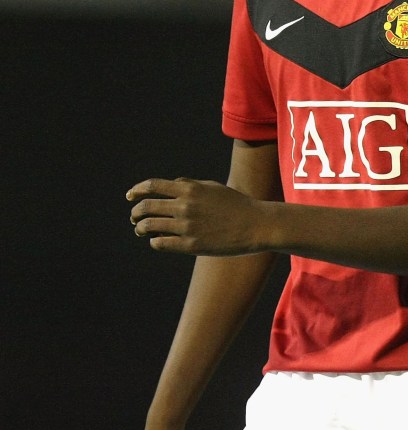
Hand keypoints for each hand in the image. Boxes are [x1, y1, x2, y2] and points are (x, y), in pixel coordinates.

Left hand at [127, 177, 261, 254]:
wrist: (254, 225)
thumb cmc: (235, 204)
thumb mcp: (212, 187)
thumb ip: (190, 184)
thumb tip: (171, 184)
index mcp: (189, 189)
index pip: (152, 186)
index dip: (137, 191)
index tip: (130, 196)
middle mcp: (185, 206)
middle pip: (147, 207)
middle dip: (136, 212)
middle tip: (135, 217)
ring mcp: (187, 227)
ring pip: (150, 226)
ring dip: (141, 227)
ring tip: (141, 229)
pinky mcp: (191, 245)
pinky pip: (161, 243)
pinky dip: (154, 241)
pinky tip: (156, 240)